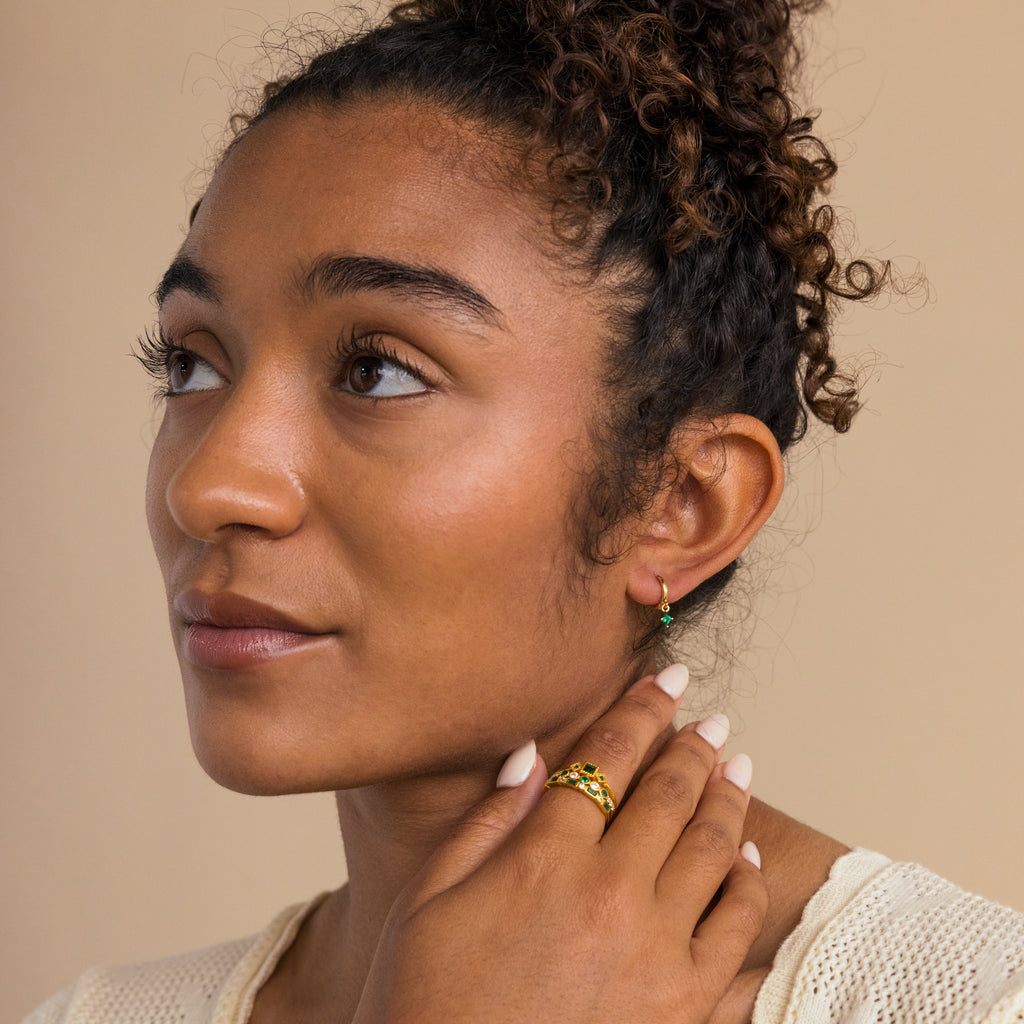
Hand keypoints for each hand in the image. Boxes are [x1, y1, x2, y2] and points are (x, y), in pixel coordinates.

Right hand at [352, 666, 766, 1023]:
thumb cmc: (428, 1003)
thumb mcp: (431, 901)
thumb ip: (487, 822)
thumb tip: (532, 756)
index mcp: (544, 860)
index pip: (606, 760)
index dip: (640, 710)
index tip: (666, 680)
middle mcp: (609, 895)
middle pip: (667, 795)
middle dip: (692, 746)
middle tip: (709, 720)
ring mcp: (654, 953)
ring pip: (711, 851)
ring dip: (727, 801)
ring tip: (735, 768)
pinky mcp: (683, 1007)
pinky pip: (735, 931)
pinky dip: (747, 886)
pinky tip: (746, 860)